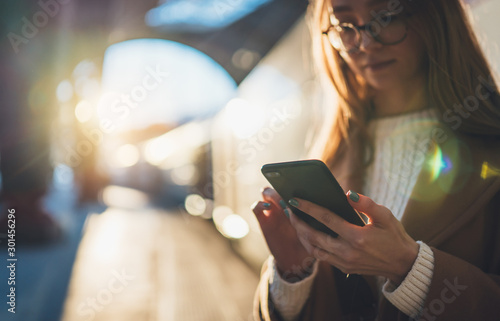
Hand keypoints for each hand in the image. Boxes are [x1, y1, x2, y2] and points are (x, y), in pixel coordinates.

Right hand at [252, 187, 315, 281]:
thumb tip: (334, 201)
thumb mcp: (320, 229)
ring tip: (282, 199)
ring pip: (266, 192)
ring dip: (272, 193)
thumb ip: (323, 215)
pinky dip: (259, 204)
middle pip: (279, 184)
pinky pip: (256, 208)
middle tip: (292, 190)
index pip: (295, 182)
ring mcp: (272, 211)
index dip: (300, 179)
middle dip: (285, 185)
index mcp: (298, 202)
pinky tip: (268, 206)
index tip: (307, 182)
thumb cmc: (312, 243)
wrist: (297, 260)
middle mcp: (284, 203)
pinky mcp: (263, 221)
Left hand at [288, 191, 418, 284]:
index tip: (295, 200)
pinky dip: (311, 245)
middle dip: (298, 222)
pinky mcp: (344, 269)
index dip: (308, 208)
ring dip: (302, 235)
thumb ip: (366, 204)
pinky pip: (321, 257)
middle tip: (288, 209)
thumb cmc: (394, 236)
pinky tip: (307, 234)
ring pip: (314, 249)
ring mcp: (344, 263)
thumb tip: (347, 194)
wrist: (403, 264)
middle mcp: (347, 252)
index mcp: (357, 237)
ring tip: (295, 221)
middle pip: (313, 236)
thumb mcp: (386, 216)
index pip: (326, 219)